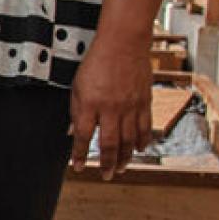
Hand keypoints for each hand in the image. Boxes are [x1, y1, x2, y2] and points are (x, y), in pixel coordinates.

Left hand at [69, 30, 152, 178]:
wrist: (123, 43)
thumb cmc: (97, 62)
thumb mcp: (77, 85)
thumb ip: (76, 110)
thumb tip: (73, 132)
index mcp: (90, 103)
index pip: (84, 136)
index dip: (80, 154)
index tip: (78, 167)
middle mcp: (111, 108)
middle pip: (110, 144)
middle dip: (107, 163)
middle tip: (106, 176)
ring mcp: (130, 106)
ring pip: (129, 140)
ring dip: (126, 158)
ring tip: (121, 168)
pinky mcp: (144, 102)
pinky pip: (145, 128)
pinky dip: (143, 142)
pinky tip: (139, 150)